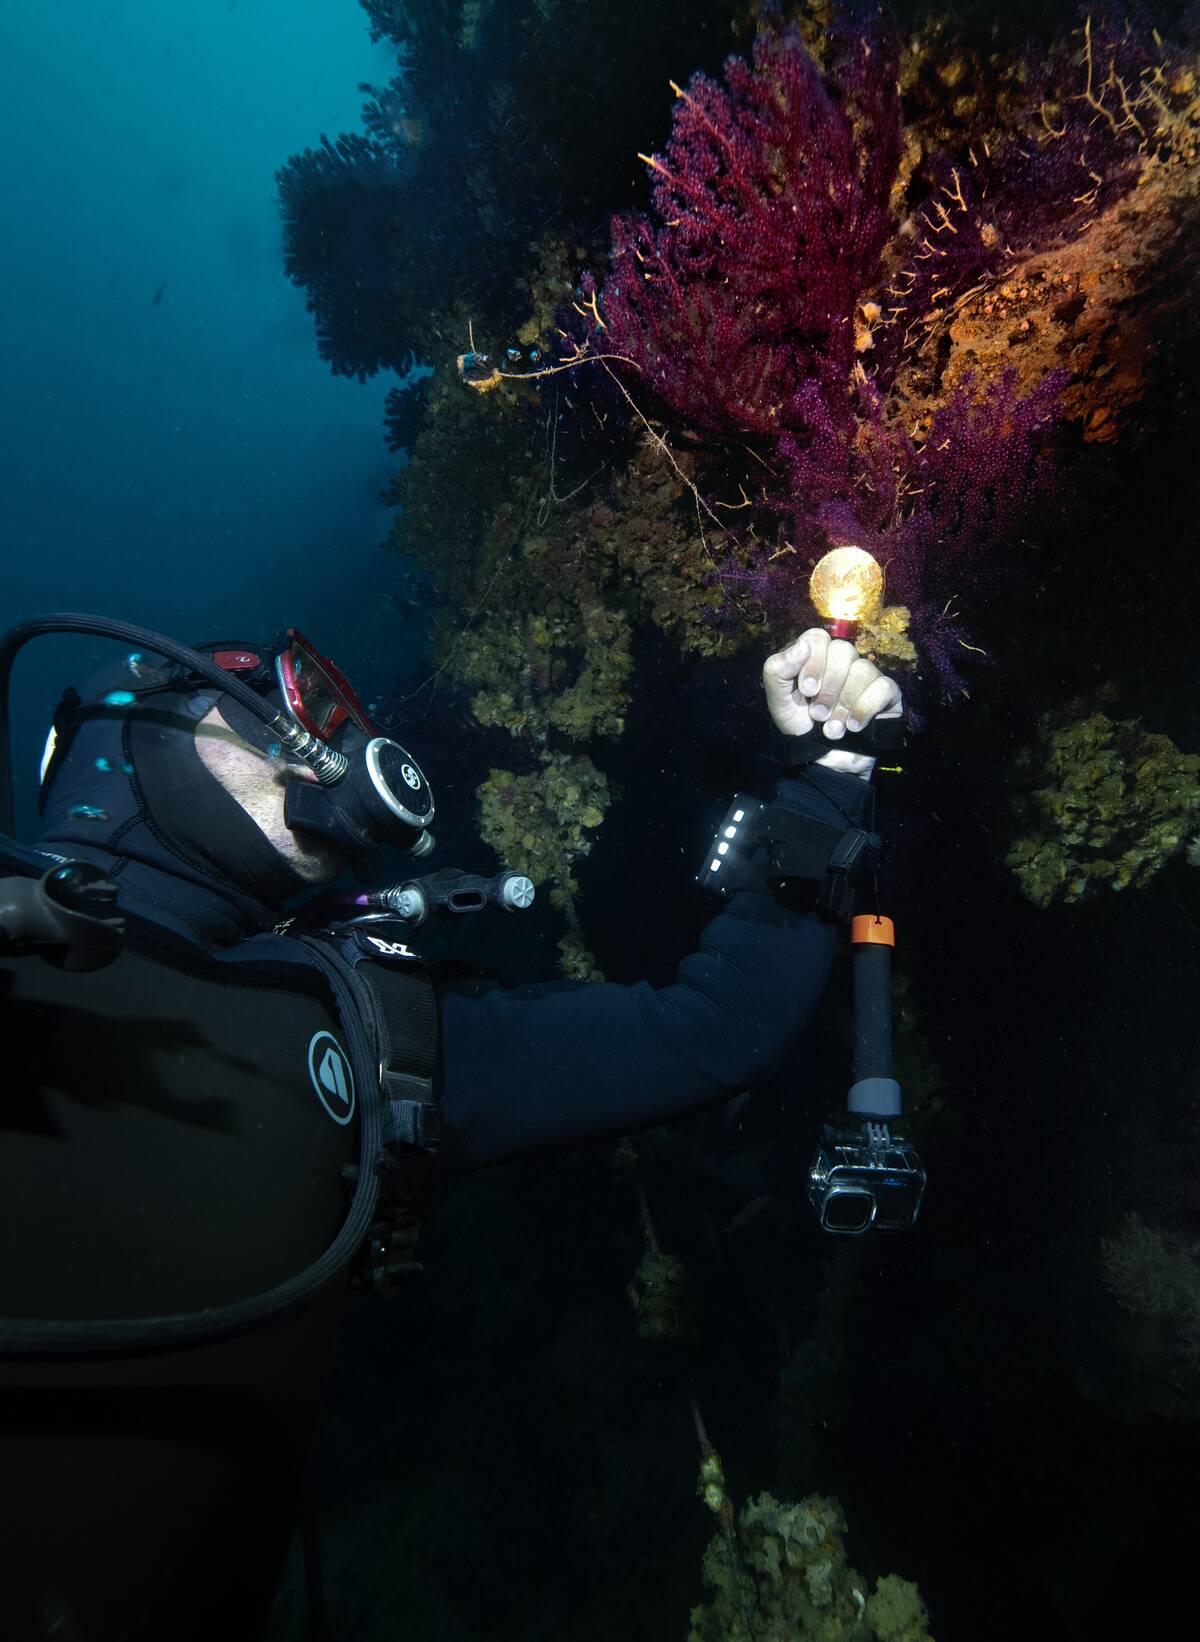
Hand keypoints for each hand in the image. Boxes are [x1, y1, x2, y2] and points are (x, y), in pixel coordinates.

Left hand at [762, 629, 902, 779]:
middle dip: (828, 688)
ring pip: (863, 669)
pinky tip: (854, 727)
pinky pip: (884, 687)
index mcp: (816, 658)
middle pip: (843, 650)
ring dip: (844, 704)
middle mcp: (843, 663)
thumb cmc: (801, 729)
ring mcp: (867, 677)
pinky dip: (865, 708)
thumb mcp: (779, 702)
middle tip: (818, 714)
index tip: (806, 689)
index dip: (813, 661)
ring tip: (832, 729)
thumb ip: (777, 671)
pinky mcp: (887, 695)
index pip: (818, 637)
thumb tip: (802, 645)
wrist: (824, 764)